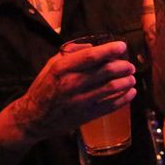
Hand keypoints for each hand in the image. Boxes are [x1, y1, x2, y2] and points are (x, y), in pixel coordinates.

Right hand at [12, 41, 136, 141]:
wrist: (34, 117)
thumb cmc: (44, 87)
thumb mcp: (52, 65)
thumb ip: (72, 53)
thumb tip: (94, 46)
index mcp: (62, 69)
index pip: (91, 56)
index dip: (110, 50)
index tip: (122, 46)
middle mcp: (71, 84)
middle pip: (105, 71)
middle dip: (123, 66)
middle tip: (129, 65)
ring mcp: (80, 101)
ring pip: (112, 88)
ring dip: (126, 81)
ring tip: (131, 77)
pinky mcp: (86, 115)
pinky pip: (111, 106)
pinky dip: (125, 98)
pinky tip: (130, 92)